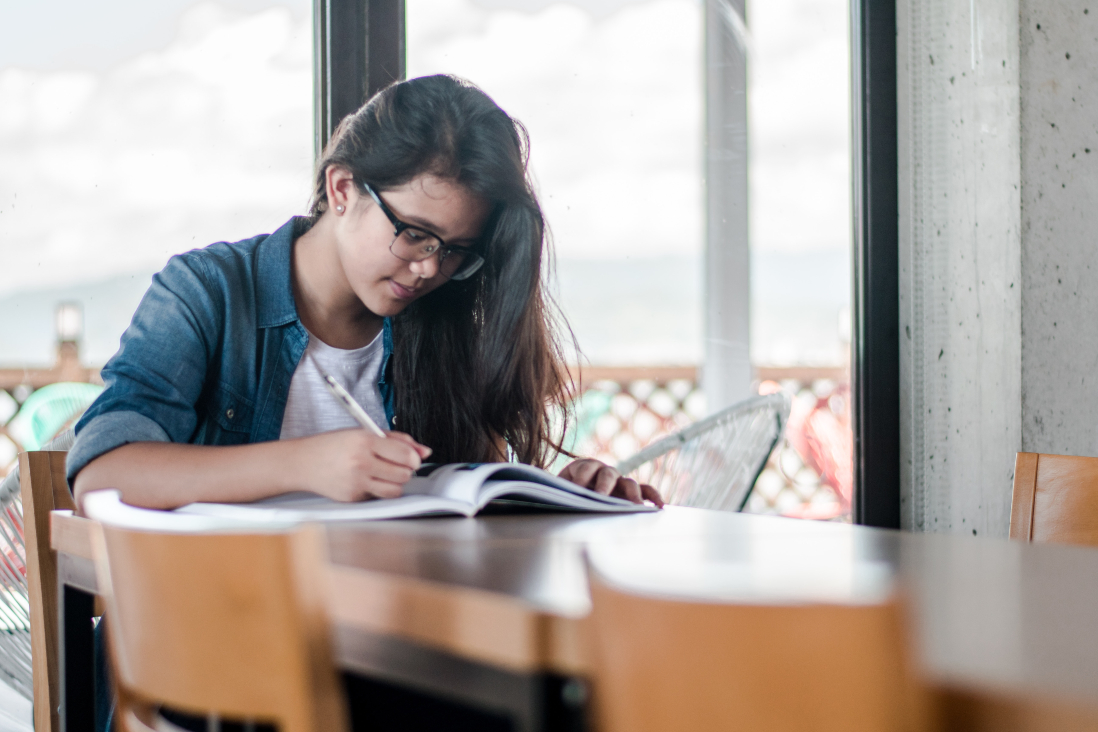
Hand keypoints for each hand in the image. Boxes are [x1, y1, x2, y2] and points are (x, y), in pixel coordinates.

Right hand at [296, 429, 431, 501]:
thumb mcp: (363, 433)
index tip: (413, 458)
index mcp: (364, 441)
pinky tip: (366, 480)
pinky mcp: (352, 498)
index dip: (414, 458)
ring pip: (395, 490)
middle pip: (404, 474)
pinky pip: (378, 497)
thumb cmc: (333, 446)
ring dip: (395, 483)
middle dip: (405, 470)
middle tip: (396, 465)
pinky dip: (378, 490)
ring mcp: (356, 482)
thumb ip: (396, 440)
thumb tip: (424, 451)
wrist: (302, 463)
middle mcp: (360, 462)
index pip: (405, 454)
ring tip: (384, 473)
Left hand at [558, 459, 663, 506]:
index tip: (577, 488)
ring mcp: (619, 481)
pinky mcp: (630, 491)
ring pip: (629, 483)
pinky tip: (659, 506)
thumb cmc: (565, 493)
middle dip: (605, 485)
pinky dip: (653, 496)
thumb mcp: (559, 490)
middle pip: (608, 474)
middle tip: (601, 497)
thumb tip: (554, 498)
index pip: (585, 468)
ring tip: (636, 506)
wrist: (571, 493)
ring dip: (633, 494)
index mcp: (584, 467)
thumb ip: (559, 492)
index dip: (581, 477)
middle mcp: (604, 471)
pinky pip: (645, 491)